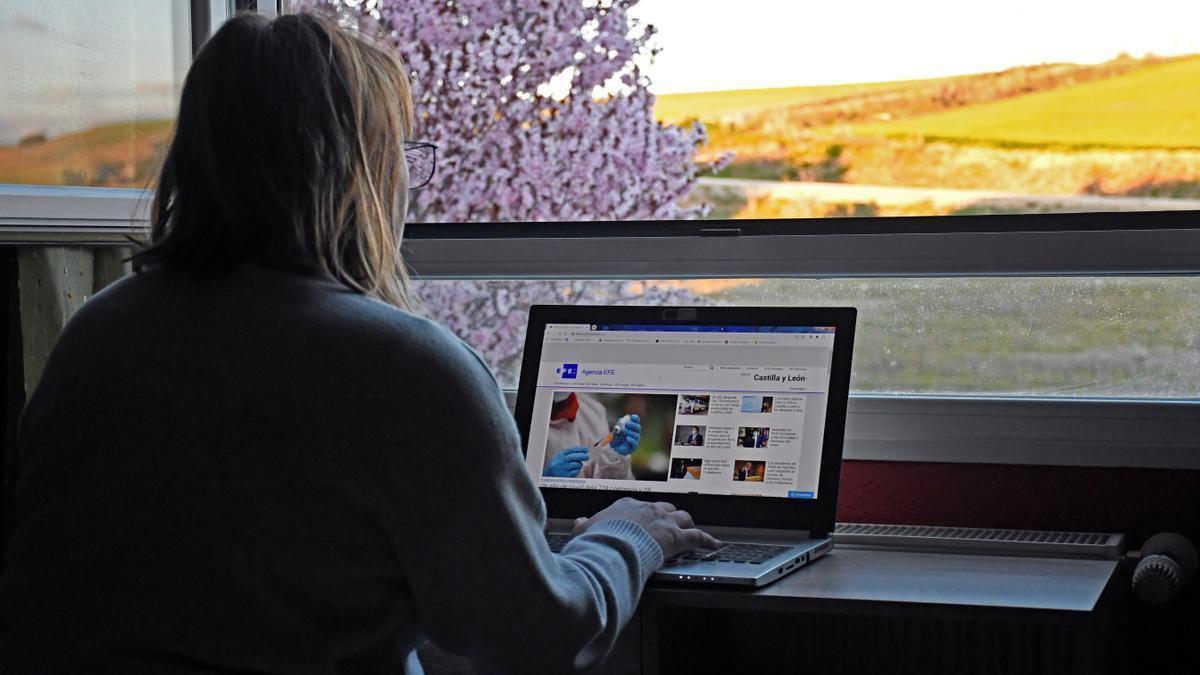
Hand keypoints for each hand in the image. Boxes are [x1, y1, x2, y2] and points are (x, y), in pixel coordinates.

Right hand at [543, 446, 588, 476]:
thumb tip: (582, 451)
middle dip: (583, 456)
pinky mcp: (565, 475)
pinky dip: (577, 470)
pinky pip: (576, 472)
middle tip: (587, 457)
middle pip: (575, 457)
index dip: (580, 449)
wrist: (548, 475)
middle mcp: (561, 461)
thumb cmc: (556, 464)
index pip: (572, 450)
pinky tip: (574, 470)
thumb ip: (569, 454)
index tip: (586, 449)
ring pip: (576, 464)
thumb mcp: (560, 456)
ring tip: (577, 465)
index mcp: (560, 454)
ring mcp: (563, 468)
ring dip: (579, 464)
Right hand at [572, 497, 720, 559]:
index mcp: (627, 506)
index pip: (639, 507)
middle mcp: (648, 509)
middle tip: (671, 524)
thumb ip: (583, 526)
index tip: (644, 521)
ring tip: (691, 530)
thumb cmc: (598, 541)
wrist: (612, 547)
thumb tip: (578, 522)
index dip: (644, 515)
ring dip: (687, 524)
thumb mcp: (585, 531)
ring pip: (682, 518)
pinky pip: (697, 537)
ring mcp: (664, 522)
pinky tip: (714, 544)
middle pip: (665, 508)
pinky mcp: (677, 537)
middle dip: (668, 516)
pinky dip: (707, 541)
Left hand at [609, 414, 639, 455]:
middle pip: (638, 427)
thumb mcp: (615, 431)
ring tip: (623, 431)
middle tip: (626, 424)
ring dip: (629, 432)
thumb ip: (618, 427)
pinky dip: (631, 440)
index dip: (635, 418)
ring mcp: (635, 440)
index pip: (636, 421)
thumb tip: (620, 420)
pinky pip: (635, 443)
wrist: (614, 449)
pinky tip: (627, 438)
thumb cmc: (616, 438)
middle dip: (632, 424)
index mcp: (632, 427)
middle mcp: (635, 433)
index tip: (632, 417)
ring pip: (636, 435)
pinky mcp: (633, 447)